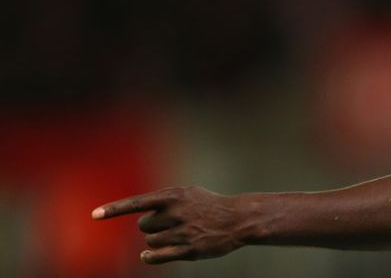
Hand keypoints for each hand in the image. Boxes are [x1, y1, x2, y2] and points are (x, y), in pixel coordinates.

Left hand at [92, 186, 245, 263]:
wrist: (237, 219)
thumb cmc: (210, 205)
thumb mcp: (188, 193)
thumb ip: (164, 200)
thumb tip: (140, 212)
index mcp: (174, 196)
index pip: (137, 203)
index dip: (114, 209)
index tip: (94, 215)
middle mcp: (176, 213)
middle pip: (143, 226)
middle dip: (152, 226)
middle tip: (168, 224)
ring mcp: (182, 232)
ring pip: (151, 242)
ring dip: (157, 241)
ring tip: (176, 235)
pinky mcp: (188, 249)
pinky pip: (157, 256)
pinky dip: (150, 256)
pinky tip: (147, 255)